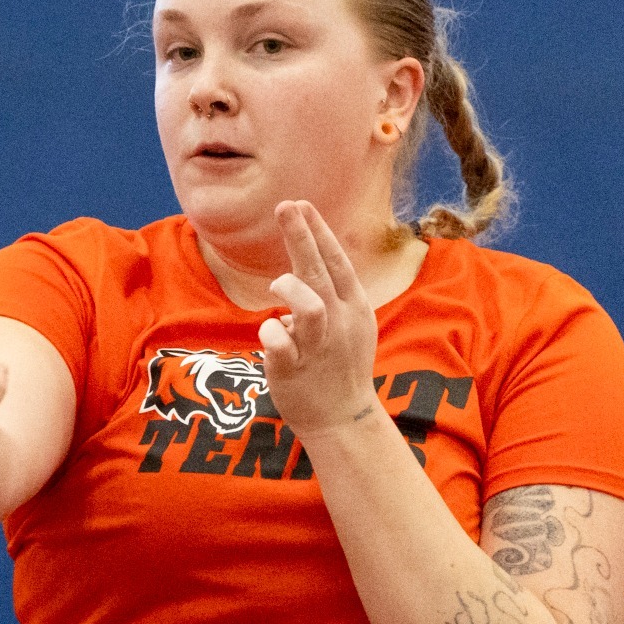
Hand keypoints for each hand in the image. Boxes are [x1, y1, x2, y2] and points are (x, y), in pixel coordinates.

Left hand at [257, 201, 381, 437]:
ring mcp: (318, 348)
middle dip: (301, 236)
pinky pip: (278, 343)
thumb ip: (332, 294)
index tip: (301, 204)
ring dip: (290, 288)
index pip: (336, 261)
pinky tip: (271, 334)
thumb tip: (305, 262)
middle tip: (284, 205)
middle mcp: (339, 323)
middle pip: (320, 272)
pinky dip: (270, 333)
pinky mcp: (293, 370)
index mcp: (353, 307)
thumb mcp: (349, 324)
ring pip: (308, 307)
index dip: (319, 232)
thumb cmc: (340, 365)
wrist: (343, 418)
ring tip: (277, 285)